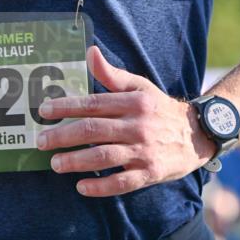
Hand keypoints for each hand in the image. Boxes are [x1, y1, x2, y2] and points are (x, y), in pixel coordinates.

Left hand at [36, 46, 215, 195]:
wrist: (198, 135)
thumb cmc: (161, 110)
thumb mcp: (141, 87)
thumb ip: (113, 75)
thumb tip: (89, 53)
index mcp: (133, 103)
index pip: (93, 104)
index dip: (66, 107)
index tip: (44, 112)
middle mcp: (137, 126)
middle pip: (93, 131)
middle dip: (63, 136)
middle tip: (41, 141)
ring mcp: (144, 151)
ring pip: (104, 156)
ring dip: (76, 161)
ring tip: (56, 164)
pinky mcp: (150, 173)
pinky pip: (122, 183)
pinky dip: (100, 186)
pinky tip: (81, 186)